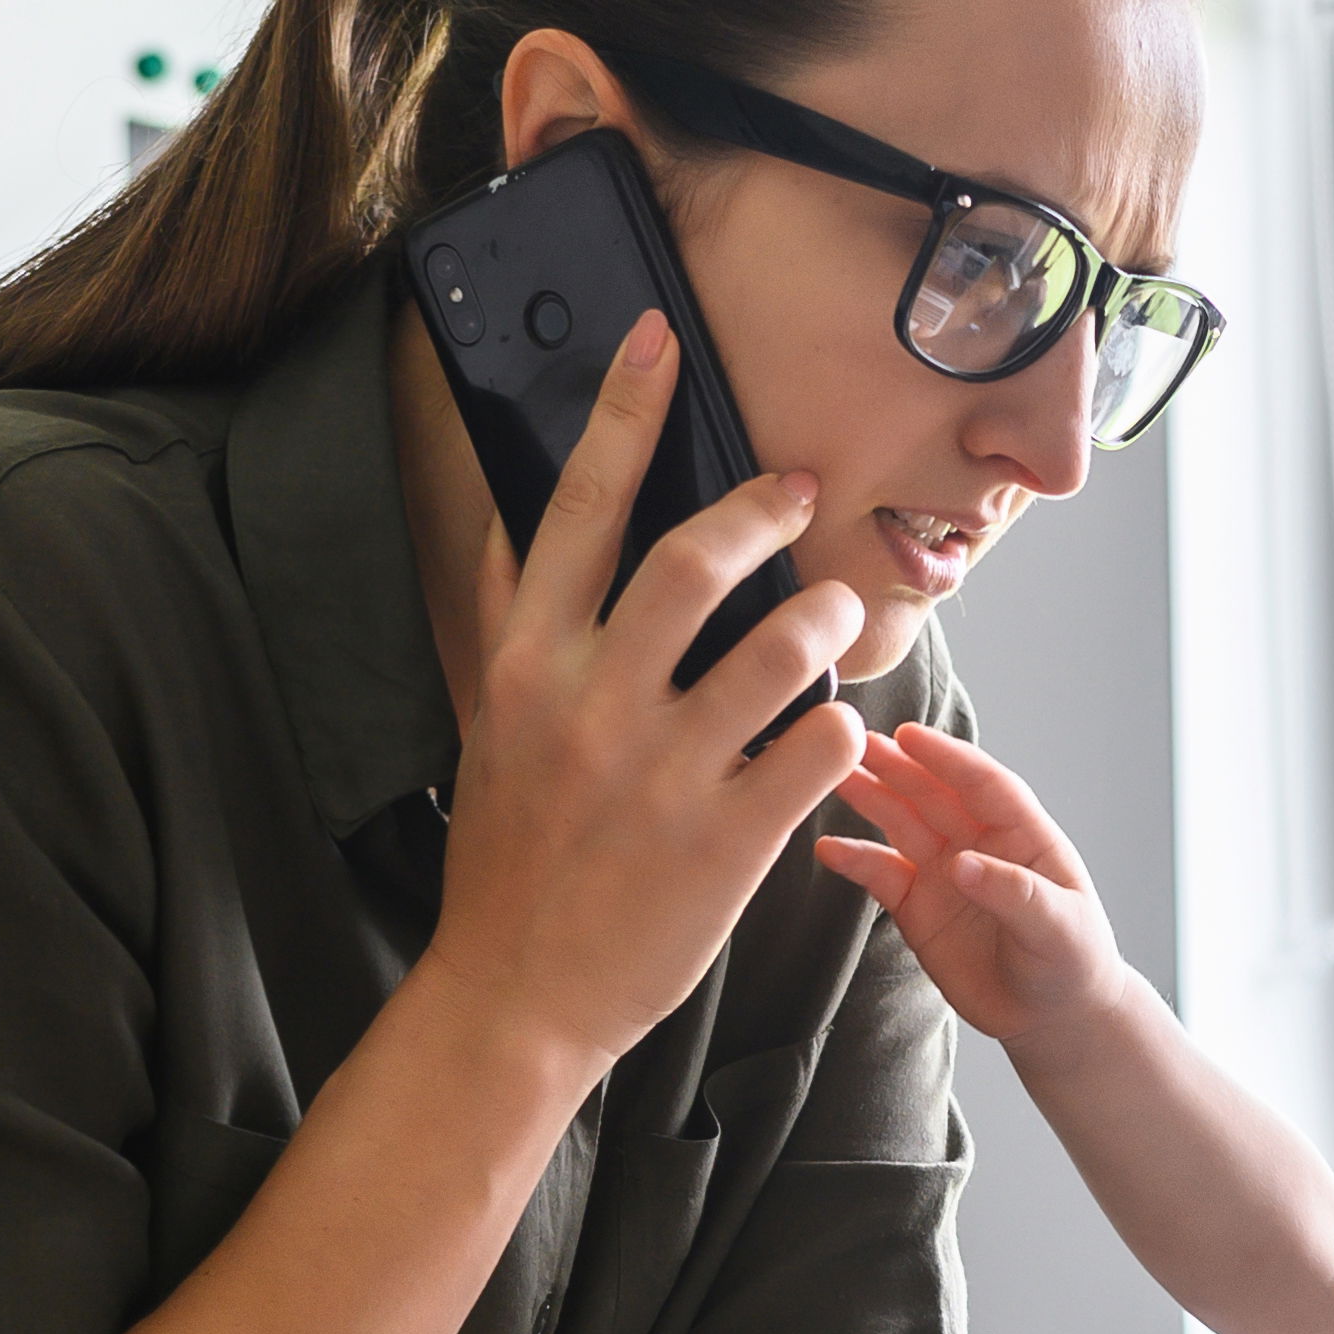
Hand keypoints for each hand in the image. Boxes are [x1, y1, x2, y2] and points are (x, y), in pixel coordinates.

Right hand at [425, 310, 873, 1065]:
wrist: (516, 993)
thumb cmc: (511, 856)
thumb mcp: (491, 725)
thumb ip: (510, 622)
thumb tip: (520, 525)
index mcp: (528, 666)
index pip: (578, 511)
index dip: (624, 414)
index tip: (659, 340)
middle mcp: (593, 706)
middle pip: (694, 559)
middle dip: (763, 506)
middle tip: (799, 487)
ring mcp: (664, 774)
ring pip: (780, 647)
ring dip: (826, 613)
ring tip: (835, 609)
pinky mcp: (728, 841)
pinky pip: (817, 747)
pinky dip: (842, 724)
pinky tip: (837, 724)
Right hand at [812, 721, 1139, 1055]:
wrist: (1052, 1016)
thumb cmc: (1073, 963)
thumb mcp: (1059, 929)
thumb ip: (1014, 894)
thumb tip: (961, 864)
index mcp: (1023, 835)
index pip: (983, 784)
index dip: (946, 758)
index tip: (908, 736)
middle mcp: (980, 844)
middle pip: (933, 793)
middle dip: (896, 766)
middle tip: (852, 742)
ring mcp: (945, 873)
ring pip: (902, 822)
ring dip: (870, 797)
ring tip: (834, 776)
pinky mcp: (918, 908)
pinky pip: (882, 875)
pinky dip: (855, 860)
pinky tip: (828, 848)